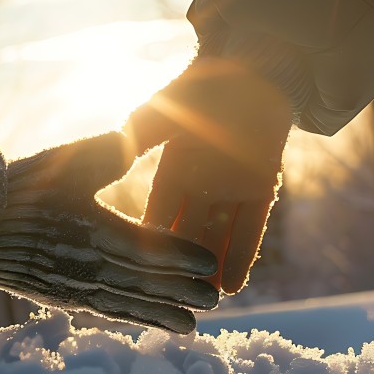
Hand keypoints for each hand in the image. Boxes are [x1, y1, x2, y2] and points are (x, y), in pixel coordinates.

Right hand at [0, 132, 218, 332]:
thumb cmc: (23, 188)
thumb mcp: (69, 161)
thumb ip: (110, 153)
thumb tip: (138, 140)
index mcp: (94, 229)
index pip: (147, 247)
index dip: (181, 255)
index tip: (211, 262)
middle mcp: (88, 264)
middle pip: (144, 282)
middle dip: (181, 292)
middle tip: (215, 300)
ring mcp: (74, 286)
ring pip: (127, 304)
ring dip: (160, 315)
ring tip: (192, 328)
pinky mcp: (62, 296)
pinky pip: (104, 310)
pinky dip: (131, 319)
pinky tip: (150, 325)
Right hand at [126, 57, 292, 292]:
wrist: (255, 65)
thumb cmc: (206, 82)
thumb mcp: (166, 107)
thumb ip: (141, 132)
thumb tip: (114, 149)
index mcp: (172, 169)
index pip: (157, 216)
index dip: (153, 247)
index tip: (143, 277)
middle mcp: (200, 183)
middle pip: (186, 236)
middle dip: (182, 271)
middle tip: (175, 305)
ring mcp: (229, 188)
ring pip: (215, 238)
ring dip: (208, 271)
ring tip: (201, 308)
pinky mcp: (259, 187)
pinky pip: (249, 227)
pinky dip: (241, 255)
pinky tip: (232, 285)